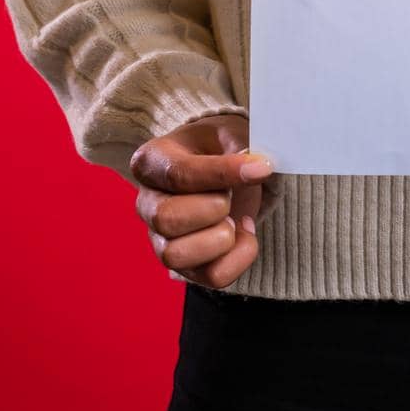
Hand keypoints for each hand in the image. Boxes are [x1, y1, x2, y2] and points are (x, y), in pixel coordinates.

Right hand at [129, 112, 276, 289]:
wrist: (223, 166)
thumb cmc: (219, 146)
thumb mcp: (228, 133)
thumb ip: (241, 148)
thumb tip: (259, 168)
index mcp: (151, 162)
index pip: (178, 174)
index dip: (223, 173)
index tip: (261, 168)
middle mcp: (148, 204)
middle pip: (167, 219)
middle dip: (213, 209)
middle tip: (230, 195)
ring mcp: (161, 240)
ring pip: (176, 256)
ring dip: (219, 239)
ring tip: (235, 218)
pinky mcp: (186, 266)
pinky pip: (210, 276)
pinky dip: (238, 259)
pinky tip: (244, 234)